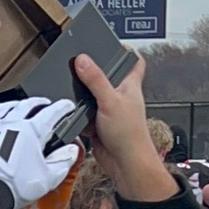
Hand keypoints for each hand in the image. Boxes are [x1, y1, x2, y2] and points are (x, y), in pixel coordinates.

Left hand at [0, 96, 80, 208]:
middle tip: (44, 103)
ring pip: (3, 107)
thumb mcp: (47, 178)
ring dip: (13, 105)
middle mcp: (10, 123)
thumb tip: (71, 151)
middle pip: (26, 105)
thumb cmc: (12, 186)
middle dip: (38, 102)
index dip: (62, 108)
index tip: (67, 106)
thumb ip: (62, 162)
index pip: (52, 113)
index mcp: (31, 131)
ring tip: (18, 106)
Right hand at [73, 51, 175, 202]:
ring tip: (73, 88)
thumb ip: (96, 80)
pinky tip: (75, 114)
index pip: (134, 62)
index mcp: (129, 86)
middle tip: (80, 63)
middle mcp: (120, 96)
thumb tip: (82, 59)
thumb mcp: (110, 101)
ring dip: (83, 96)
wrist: (125, 165)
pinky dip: (78, 114)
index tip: (114, 43)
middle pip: (106, 77)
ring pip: (92, 96)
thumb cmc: (130, 135)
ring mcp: (108, 111)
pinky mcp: (98, 124)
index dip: (126, 51)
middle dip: (93, 73)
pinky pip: (83, 114)